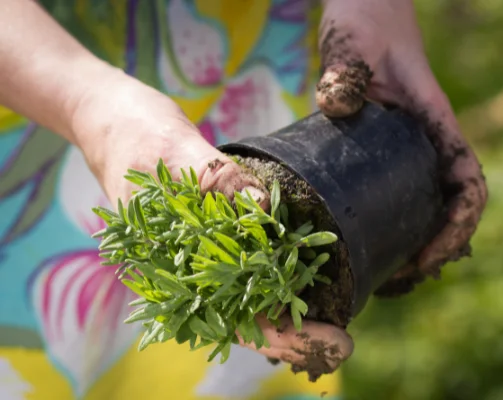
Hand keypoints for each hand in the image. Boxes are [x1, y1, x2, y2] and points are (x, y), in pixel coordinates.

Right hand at [70, 72, 352, 376]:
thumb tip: (263, 205)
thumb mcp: (174, 151)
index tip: (324, 342)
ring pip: (247, 293)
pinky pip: (249, 255)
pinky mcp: (213, 230)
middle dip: (293, 331)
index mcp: (162, 265)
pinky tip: (309, 265)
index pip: (225, 319)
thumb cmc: (133, 133)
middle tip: (342, 341)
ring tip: (334, 313)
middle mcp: (182, 268)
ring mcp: (198, 251)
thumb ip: (215, 178)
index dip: (276, 336)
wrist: (112, 117)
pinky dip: (278, 263)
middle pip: (242, 316)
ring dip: (289, 304)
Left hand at [317, 0, 488, 294]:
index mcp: (433, 124)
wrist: (366, 10)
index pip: (467, 183)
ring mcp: (408, 149)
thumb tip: (338, 104)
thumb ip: (347, 70)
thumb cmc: (366, 21)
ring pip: (429, 207)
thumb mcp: (353, 42)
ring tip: (387, 279)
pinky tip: (370, 248)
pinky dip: (396, 227)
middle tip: (400, 280)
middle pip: (453, 208)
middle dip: (437, 249)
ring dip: (418, 245)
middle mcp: (427, 143)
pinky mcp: (385, 151)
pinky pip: (401, 196)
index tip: (432, 254)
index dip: (459, 225)